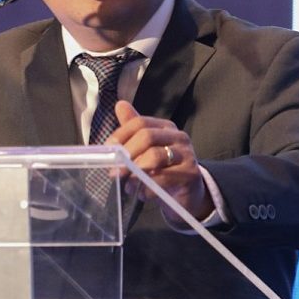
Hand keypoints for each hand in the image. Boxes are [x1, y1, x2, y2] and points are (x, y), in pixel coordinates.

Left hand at [106, 101, 213, 219]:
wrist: (188, 192)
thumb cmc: (164, 169)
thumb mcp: (147, 149)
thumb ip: (133, 130)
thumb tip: (119, 105)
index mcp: (165, 128)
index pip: (140, 123)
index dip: (121, 135)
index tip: (108, 150)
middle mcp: (178, 137)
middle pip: (147, 136)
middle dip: (127, 154)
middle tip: (114, 171)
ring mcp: (187, 155)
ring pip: (155, 157)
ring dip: (136, 172)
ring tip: (128, 185)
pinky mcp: (191, 174)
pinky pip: (164, 178)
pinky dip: (148, 188)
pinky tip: (142, 194)